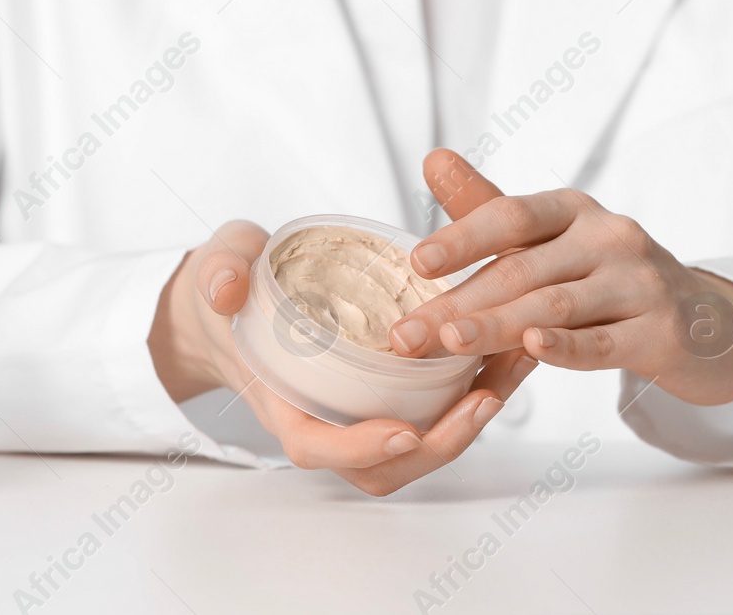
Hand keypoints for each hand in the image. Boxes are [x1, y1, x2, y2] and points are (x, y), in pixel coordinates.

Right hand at [147, 220, 536, 495]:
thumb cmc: (230, 286)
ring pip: (420, 445)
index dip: (360, 448)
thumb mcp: (219, 267)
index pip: (317, 448)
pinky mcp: (389, 392)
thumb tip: (227, 288)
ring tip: (513, 370)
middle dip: (440, 443)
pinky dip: (474, 389)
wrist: (238, 293)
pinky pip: (434, 410)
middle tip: (486, 398)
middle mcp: (325, 419)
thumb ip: (218, 273)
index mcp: (281, 401)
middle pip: (385, 466)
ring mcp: (360, 411)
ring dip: (470, 419)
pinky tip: (512, 348)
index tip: (404, 430)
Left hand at [390, 150, 732, 435]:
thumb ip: (489, 208)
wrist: (708, 325)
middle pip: (522, 269)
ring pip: (556, 306)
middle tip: (405, 335)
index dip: (462, 237)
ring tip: (447, 343)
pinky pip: (604, 342)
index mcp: (576, 209)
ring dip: (496, 326)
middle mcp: (611, 236)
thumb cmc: (610, 278)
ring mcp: (641, 284)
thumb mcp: (553, 239)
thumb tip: (432, 157)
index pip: (511, 215)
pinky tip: (532, 349)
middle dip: (458, 303)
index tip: (416, 263)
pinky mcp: (662, 333)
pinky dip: (566, 346)